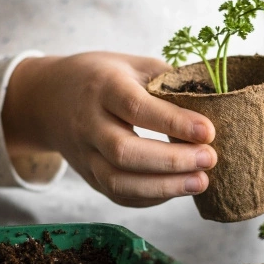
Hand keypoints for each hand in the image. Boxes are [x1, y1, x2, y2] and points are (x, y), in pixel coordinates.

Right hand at [2, 52, 216, 207]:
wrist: (46, 99)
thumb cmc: (102, 77)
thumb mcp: (132, 65)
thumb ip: (168, 82)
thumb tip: (217, 99)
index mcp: (102, 87)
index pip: (136, 107)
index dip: (173, 122)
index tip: (208, 131)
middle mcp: (88, 123)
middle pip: (124, 151)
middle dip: (172, 160)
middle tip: (210, 159)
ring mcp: (84, 155)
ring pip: (118, 182)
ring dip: (164, 188)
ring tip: (201, 182)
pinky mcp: (88, 177)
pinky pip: (118, 196)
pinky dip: (151, 198)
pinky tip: (178, 189)